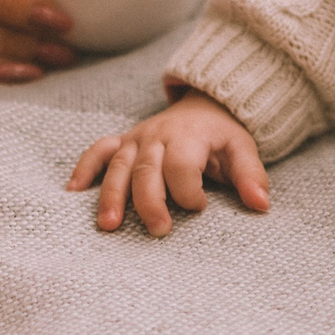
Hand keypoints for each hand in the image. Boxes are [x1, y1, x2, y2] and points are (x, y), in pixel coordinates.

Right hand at [66, 92, 271, 235]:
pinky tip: (72, 193)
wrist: (203, 103)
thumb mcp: (243, 148)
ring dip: (111, 195)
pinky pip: (98, 151)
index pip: (182, 164)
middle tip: (159, 231)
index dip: (189, 190)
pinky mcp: (123, 142)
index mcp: (188, 137)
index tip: (201, 207)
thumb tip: (261, 205)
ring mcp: (136, 138)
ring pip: (118, 165)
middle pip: (147, 169)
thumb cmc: (221, 135)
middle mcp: (158, 135)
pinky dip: (84, 168)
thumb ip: (251, 176)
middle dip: (150, 201)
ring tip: (108, 226)